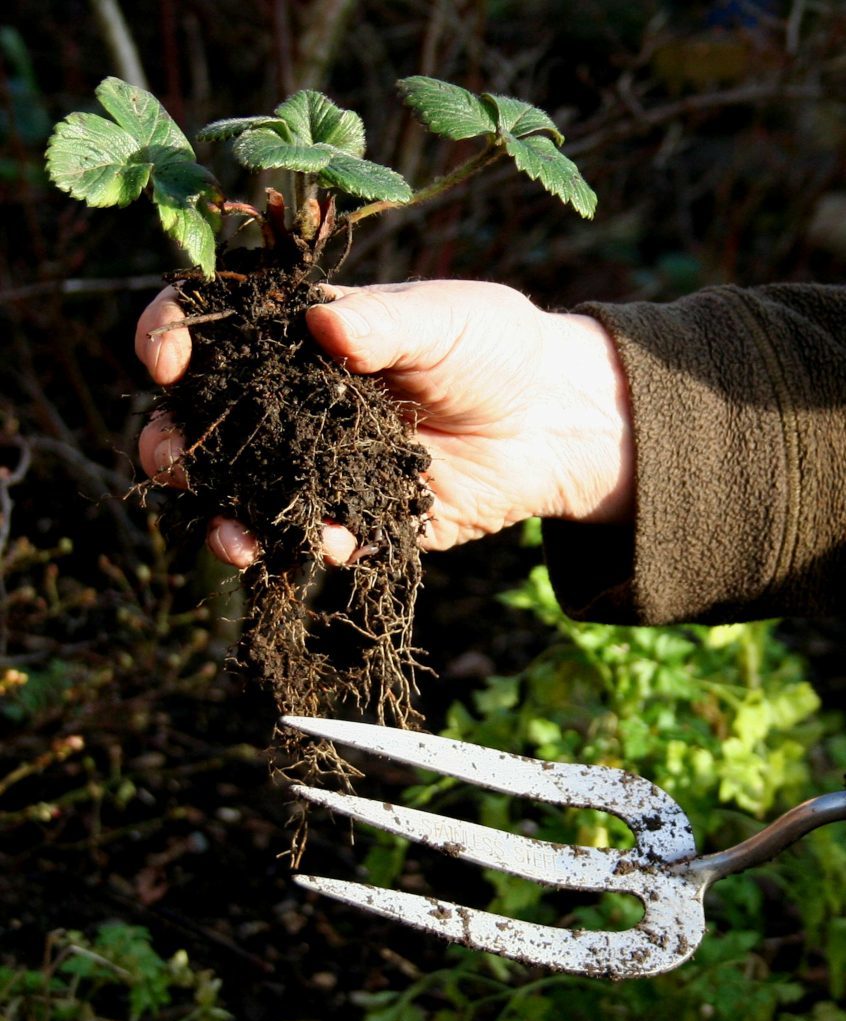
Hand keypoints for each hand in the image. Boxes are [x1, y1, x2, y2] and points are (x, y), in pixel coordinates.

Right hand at [135, 280, 633, 566]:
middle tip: (169, 460)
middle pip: (209, 423)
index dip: (175, 334)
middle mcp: (298, 403)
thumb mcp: (445, 320)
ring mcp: (321, 464)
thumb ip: (382, 324)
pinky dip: (310, 546)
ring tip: (228, 538)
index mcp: (304, 337)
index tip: (164, 357)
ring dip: (224, 517)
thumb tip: (322, 324)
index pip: (217, 327)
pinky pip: (317, 536)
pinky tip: (324, 544)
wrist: (552, 420)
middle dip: (174, 442)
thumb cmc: (496, 348)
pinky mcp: (357, 514)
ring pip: (248, 493)